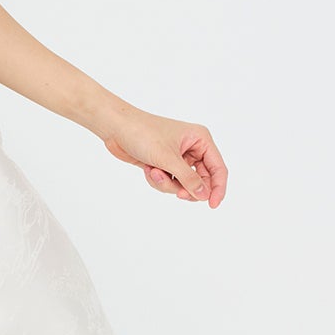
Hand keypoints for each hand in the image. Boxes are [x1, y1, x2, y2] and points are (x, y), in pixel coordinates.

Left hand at [101, 108, 227, 206]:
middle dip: (186, 188)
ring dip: (167, 184)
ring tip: (153, 172)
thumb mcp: (168, 158)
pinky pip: (169, 183)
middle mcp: (193, 148)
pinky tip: (148, 169)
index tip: (212, 205)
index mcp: (200, 139)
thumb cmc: (143, 134)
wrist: (117, 128)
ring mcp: (179, 158)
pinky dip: (158, 181)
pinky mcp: (165, 165)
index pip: (218, 168)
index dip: (218, 188)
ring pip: (183, 185)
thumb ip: (188, 179)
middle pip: (201, 180)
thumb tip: (204, 196)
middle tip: (178, 194)